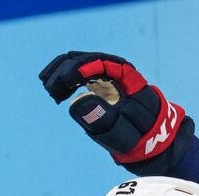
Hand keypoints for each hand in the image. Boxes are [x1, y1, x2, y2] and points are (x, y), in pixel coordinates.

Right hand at [38, 51, 192, 173]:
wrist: (149, 134)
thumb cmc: (138, 132)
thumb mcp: (122, 129)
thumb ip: (101, 117)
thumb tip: (77, 101)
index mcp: (125, 74)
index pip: (99, 61)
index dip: (78, 67)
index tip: (63, 83)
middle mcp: (114, 69)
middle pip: (84, 58)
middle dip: (63, 70)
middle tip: (50, 90)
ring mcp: (105, 74)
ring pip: (77, 63)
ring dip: (59, 73)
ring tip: (51, 92)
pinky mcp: (97, 82)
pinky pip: (76, 73)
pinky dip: (63, 80)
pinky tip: (57, 95)